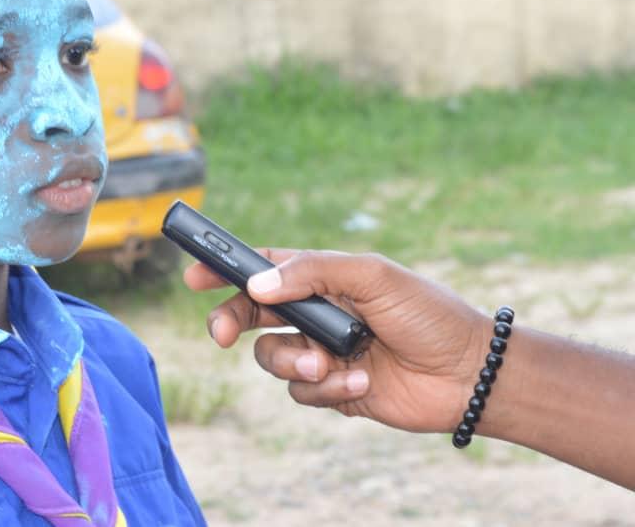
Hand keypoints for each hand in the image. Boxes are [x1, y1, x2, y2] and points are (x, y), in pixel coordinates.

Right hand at [183, 250, 491, 432]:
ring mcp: (321, 351)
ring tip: (329, 362)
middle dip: (231, 322)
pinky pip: (301, 391)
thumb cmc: (427, 313)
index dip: (224, 270)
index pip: (262, 268)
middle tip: (221, 334)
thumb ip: (312, 272)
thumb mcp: (371, 276)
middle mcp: (315, 313)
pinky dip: (326, 389)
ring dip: (293, 360)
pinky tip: (359, 383)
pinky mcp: (332, 390)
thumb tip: (256, 285)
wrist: (467, 374)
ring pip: (272, 358)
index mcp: (322, 277)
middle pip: (251, 314)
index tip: (193, 275)